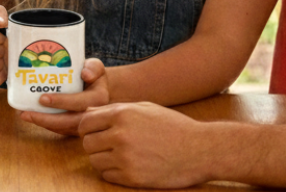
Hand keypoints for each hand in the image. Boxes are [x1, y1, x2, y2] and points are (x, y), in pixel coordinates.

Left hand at [19, 58, 108, 135]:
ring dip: (42, 123)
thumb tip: (85, 73)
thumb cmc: (93, 74)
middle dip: (47, 119)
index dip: (61, 102)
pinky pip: (60, 129)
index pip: (79, 103)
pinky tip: (31, 117)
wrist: (95, 87)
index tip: (42, 99)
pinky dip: (46, 124)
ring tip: (24, 115)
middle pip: (69, 122)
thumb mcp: (95, 66)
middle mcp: (93, 115)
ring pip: (62, 128)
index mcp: (99, 99)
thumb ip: (93, 67)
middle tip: (26, 113)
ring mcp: (84, 124)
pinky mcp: (75, 128)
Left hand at [78, 102, 210, 188]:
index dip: (88, 128)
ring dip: (103, 159)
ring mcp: (125, 158)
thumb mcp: (144, 108)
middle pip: (87, 143)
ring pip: (94, 161)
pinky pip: (107, 175)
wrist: (200, 150)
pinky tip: (128, 166)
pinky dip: (113, 172)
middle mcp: (120, 135)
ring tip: (120, 155)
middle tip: (109, 145)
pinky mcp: (132, 177)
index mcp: (122, 114)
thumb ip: (114, 109)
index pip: (85, 122)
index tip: (96, 132)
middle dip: (95, 144)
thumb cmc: (172, 126)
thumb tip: (88, 111)